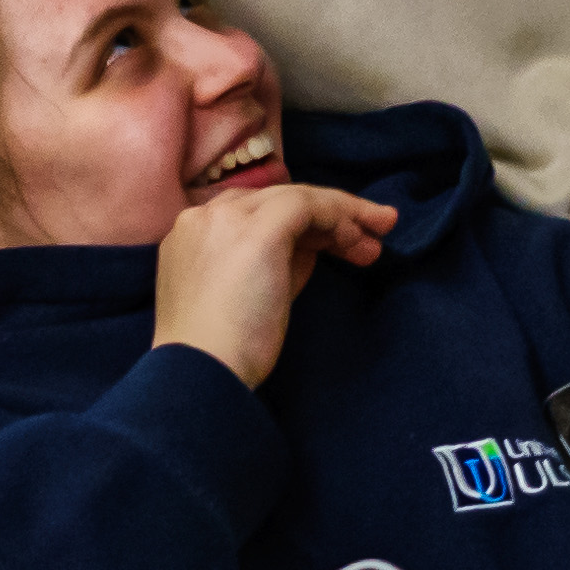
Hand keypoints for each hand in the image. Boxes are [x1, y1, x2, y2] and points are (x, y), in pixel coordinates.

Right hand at [147, 184, 391, 394]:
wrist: (202, 372)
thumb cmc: (223, 352)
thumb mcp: (250, 295)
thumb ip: (274, 263)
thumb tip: (313, 243)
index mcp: (192, 235)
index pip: (254, 213)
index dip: (300, 225)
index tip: (334, 247)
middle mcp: (204, 216)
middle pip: (276, 201)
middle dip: (328, 217)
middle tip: (368, 240)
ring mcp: (227, 218)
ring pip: (296, 197)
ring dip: (342, 214)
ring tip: (377, 238)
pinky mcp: (257, 229)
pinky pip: (308, 205)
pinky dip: (340, 215)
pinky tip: (359, 239)